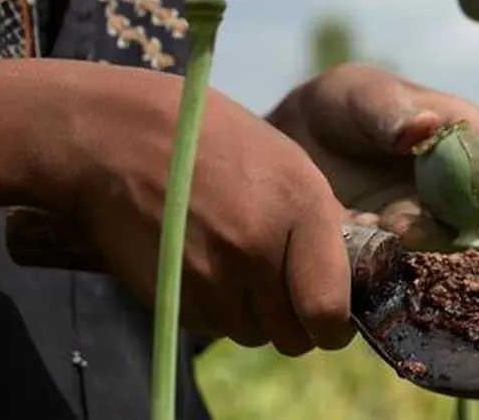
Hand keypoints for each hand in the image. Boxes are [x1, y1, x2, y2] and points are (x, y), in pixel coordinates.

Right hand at [14, 60, 354, 355]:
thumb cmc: (217, 144)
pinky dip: (221, 310)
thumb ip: (326, 222)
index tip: (335, 318)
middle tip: (291, 294)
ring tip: (246, 269)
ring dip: (258, 316)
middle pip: (294, 335)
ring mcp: (210, 276)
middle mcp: (257, 248)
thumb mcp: (290, 164)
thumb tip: (356, 274)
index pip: (329, 309)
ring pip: (255, 335)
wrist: (122, 141)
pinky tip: (212, 268)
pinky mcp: (173, 295)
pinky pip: (216, 327)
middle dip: (299, 323)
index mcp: (300, 208)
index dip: (336, 325)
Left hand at [268, 63, 478, 250]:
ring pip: (441, 251)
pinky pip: (401, 266)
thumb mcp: (361, 94)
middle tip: (403, 228)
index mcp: (469, 141)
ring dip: (410, 249)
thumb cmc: (341, 103)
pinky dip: (379, 261)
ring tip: (365, 225)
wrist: (294, 139)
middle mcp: (458, 187)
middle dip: (449, 234)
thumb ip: (390, 111)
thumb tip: (426, 125)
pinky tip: (348, 237)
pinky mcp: (395, 248)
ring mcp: (428, 220)